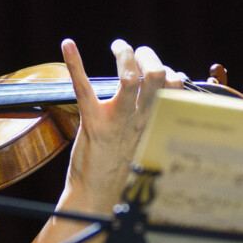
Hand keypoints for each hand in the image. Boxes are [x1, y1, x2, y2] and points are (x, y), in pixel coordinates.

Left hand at [61, 38, 184, 212]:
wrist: (98, 197)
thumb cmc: (122, 169)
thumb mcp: (146, 141)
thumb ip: (154, 116)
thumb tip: (168, 90)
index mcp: (155, 122)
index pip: (174, 86)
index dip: (168, 70)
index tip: (158, 69)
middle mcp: (140, 119)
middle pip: (156, 76)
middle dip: (147, 55)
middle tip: (135, 52)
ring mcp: (117, 121)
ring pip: (130, 78)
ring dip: (125, 54)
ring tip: (119, 47)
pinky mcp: (92, 124)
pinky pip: (84, 88)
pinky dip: (75, 62)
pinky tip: (68, 45)